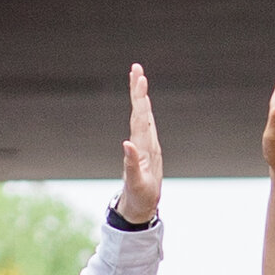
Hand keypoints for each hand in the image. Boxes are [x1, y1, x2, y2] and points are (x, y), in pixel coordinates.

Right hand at [117, 62, 162, 222]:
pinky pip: (142, 122)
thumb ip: (132, 165)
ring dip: (140, 95)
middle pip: (143, 112)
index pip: (142, 119)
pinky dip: (140, 108)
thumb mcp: (136, 184)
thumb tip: (126, 144)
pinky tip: (140, 99)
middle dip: (139, 89)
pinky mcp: (144, 147)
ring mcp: (147, 144)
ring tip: (137, 75)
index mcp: (145, 149)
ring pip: (144, 115)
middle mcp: (148, 143)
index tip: (139, 80)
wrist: (145, 207)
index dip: (140, 98)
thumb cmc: (140, 197)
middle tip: (136, 68)